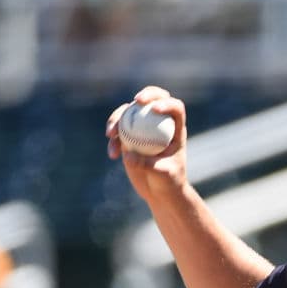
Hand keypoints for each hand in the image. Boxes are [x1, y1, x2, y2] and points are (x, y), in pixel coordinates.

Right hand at [106, 86, 187, 204]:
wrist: (159, 192)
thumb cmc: (169, 183)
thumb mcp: (162, 175)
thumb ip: (147, 164)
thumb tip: (129, 154)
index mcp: (176, 130)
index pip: (176, 109)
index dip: (167, 103)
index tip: (154, 109)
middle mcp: (160, 124)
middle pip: (154, 100)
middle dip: (146, 95)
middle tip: (137, 101)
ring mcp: (143, 129)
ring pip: (130, 112)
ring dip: (117, 118)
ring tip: (111, 134)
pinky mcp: (129, 137)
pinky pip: (117, 130)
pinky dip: (112, 140)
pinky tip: (112, 154)